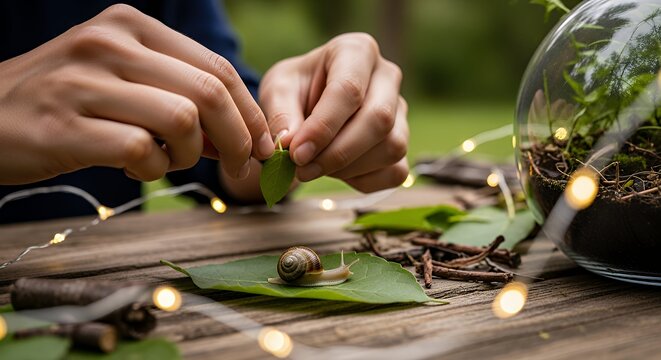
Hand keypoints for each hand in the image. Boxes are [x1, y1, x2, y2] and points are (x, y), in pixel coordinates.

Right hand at [0, 4, 272, 184]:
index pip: (215, 68)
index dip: (250, 112)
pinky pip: (140, 150)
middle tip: (241, 166)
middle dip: (239, 138)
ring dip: (192, 154)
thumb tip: (240, 136)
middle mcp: (110, 43)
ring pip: (182, 119)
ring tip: (170, 160)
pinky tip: (136, 169)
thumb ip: (177, 96)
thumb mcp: (120, 79)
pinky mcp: (65, 125)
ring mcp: (85, 82)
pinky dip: (152, 169)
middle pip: (210, 92)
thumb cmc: (64, 101)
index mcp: (130, 26)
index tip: (261, 144)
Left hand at [259, 33, 408, 191]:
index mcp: (357, 51)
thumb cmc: (295, 90)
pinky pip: (396, 171)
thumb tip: (289, 143)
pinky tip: (337, 174)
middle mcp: (387, 77)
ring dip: (348, 168)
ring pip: (391, 147)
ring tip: (315, 167)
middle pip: (378, 119)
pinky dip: (364, 180)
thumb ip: (280, 114)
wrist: (308, 104)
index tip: (296, 153)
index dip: (322, 127)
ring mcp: (400, 111)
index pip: (349, 90)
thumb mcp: (278, 90)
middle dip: (338, 153)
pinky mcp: (402, 141)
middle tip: (302, 169)